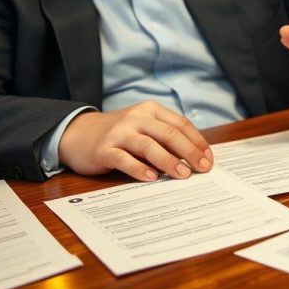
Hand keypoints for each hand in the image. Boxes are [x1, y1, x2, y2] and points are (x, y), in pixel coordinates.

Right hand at [57, 101, 213, 181]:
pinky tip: (152, 178)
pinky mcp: (104, 150)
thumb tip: (195, 159)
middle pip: (168, 134)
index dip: (197, 141)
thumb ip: (165, 138)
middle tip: (203, 168)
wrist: (79, 134)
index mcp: (150, 110)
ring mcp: (119, 133)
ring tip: (183, 175)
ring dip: (168, 161)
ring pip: (148, 146)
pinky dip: (139, 169)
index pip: (180, 124)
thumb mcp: (143, 128)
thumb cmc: (120, 135)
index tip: (209, 159)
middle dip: (189, 152)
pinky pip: (124, 159)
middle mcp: (135, 118)